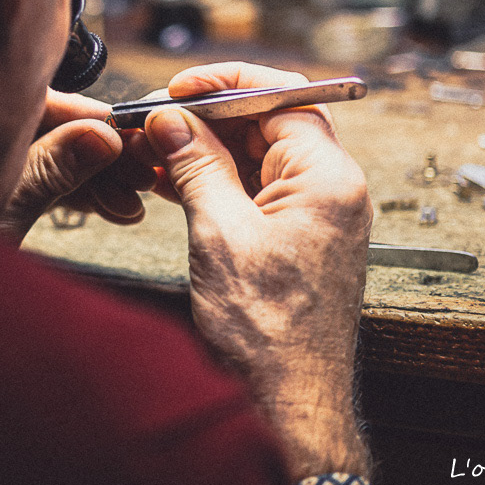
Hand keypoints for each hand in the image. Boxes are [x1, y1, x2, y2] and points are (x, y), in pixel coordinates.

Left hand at [0, 89, 159, 245]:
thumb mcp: (6, 202)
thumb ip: (52, 165)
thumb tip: (102, 134)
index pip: (57, 103)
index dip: (104, 123)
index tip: (142, 140)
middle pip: (64, 131)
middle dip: (108, 157)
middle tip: (146, 179)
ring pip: (63, 160)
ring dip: (102, 181)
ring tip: (132, 207)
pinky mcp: (2, 193)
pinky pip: (52, 184)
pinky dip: (83, 196)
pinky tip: (115, 210)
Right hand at [143, 62, 372, 480]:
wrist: (289, 400)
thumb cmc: (270, 334)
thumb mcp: (221, 234)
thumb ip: (197, 165)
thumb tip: (173, 119)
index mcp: (328, 180)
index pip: (282, 96)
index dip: (226, 83)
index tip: (181, 86)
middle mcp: (330, 190)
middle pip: (267, 123)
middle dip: (208, 116)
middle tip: (157, 119)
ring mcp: (313, 215)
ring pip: (256, 156)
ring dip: (205, 149)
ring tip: (154, 149)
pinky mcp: (293, 237)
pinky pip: (253, 189)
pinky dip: (215, 180)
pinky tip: (173, 179)